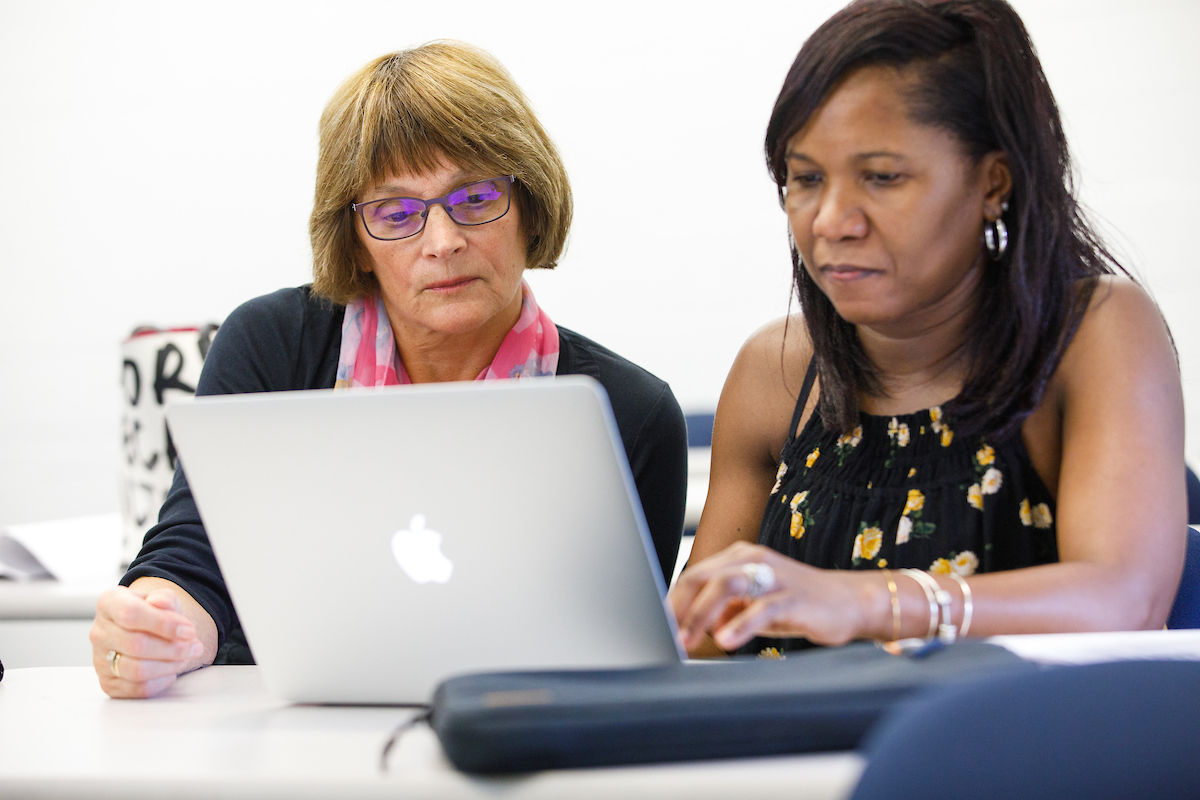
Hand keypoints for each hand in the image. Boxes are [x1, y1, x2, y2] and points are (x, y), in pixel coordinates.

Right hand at [89, 583, 205, 697]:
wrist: (145, 631)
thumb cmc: (154, 613)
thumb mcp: (163, 598)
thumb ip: (164, 599)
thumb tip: (161, 604)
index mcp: (109, 603)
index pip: (131, 614)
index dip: (163, 624)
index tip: (189, 630)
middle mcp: (99, 632)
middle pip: (136, 645)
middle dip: (173, 648)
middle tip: (195, 647)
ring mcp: (100, 660)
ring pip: (137, 670)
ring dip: (170, 665)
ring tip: (187, 657)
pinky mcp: (108, 683)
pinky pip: (138, 689)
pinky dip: (162, 681)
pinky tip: (172, 670)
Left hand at [669, 541, 885, 652]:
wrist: (847, 602)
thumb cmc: (795, 603)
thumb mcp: (753, 605)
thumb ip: (724, 610)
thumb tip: (692, 626)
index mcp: (740, 558)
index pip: (695, 576)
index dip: (674, 602)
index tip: (659, 627)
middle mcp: (753, 560)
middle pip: (704, 577)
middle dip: (681, 608)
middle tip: (667, 636)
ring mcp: (774, 576)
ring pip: (727, 586)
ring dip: (702, 615)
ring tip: (688, 640)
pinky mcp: (793, 597)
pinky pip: (762, 608)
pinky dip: (740, 624)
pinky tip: (726, 641)